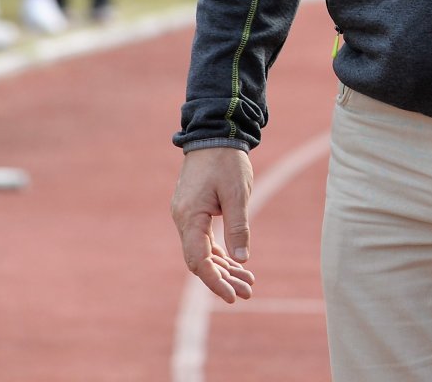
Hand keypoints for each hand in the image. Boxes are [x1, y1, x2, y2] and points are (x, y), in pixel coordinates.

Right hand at [171, 147, 257, 304]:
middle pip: (201, 260)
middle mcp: (184, 219)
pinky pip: (205, 239)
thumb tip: (242, 260)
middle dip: (224, 279)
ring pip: (204, 251)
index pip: (199, 260)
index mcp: (190, 217)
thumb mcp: (237, 194)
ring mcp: (187, 216)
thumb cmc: (226, 161)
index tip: (232, 296)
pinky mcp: (194, 211)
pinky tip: (237, 265)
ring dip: (224, 268)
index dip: (215, 281)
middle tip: (248, 292)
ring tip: (248, 283)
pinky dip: (221, 253)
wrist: (214, 134)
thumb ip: (238, 227)